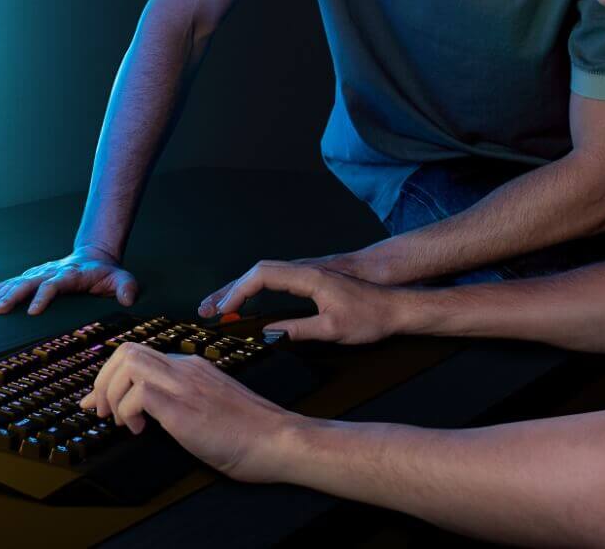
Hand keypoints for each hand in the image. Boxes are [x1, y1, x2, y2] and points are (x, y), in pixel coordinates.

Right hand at [0, 247, 138, 314]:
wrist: (93, 257)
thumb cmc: (105, 272)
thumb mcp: (121, 278)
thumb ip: (126, 287)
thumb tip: (128, 298)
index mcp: (70, 274)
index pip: (53, 285)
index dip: (43, 297)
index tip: (32, 311)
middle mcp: (51, 271)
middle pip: (28, 282)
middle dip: (12, 296)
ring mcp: (40, 273)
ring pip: (16, 282)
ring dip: (0, 294)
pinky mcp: (32, 276)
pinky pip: (11, 282)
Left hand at [79, 342, 293, 481]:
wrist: (280, 441)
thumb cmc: (251, 431)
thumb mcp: (211, 405)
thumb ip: (184, 399)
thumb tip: (152, 412)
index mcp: (192, 367)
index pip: (139, 355)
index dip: (111, 375)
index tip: (100, 400)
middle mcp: (186, 369)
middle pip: (126, 350)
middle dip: (102, 380)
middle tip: (99, 410)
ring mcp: (185, 386)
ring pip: (128, 364)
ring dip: (112, 393)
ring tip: (119, 421)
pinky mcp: (185, 410)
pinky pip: (140, 394)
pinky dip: (128, 411)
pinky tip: (138, 430)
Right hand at [196, 259, 407, 345]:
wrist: (397, 307)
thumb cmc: (371, 317)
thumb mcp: (333, 330)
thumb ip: (298, 330)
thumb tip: (269, 333)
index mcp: (308, 278)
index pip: (262, 276)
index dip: (239, 292)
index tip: (224, 310)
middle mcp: (306, 271)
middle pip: (257, 271)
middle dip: (230, 289)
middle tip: (208, 308)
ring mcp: (309, 274)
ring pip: (265, 274)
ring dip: (241, 288)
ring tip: (220, 304)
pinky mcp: (312, 281)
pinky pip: (275, 279)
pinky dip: (256, 288)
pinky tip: (249, 301)